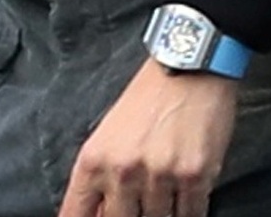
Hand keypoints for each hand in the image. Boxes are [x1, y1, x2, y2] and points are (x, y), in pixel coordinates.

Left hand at [59, 59, 239, 216]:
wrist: (187, 69)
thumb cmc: (147, 100)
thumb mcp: (109, 135)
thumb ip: (100, 178)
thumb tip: (98, 213)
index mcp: (93, 160)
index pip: (76, 212)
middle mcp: (122, 171)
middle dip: (130, 216)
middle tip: (140, 200)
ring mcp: (158, 176)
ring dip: (163, 212)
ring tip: (166, 188)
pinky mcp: (193, 177)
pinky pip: (191, 215)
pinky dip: (189, 210)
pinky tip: (187, 194)